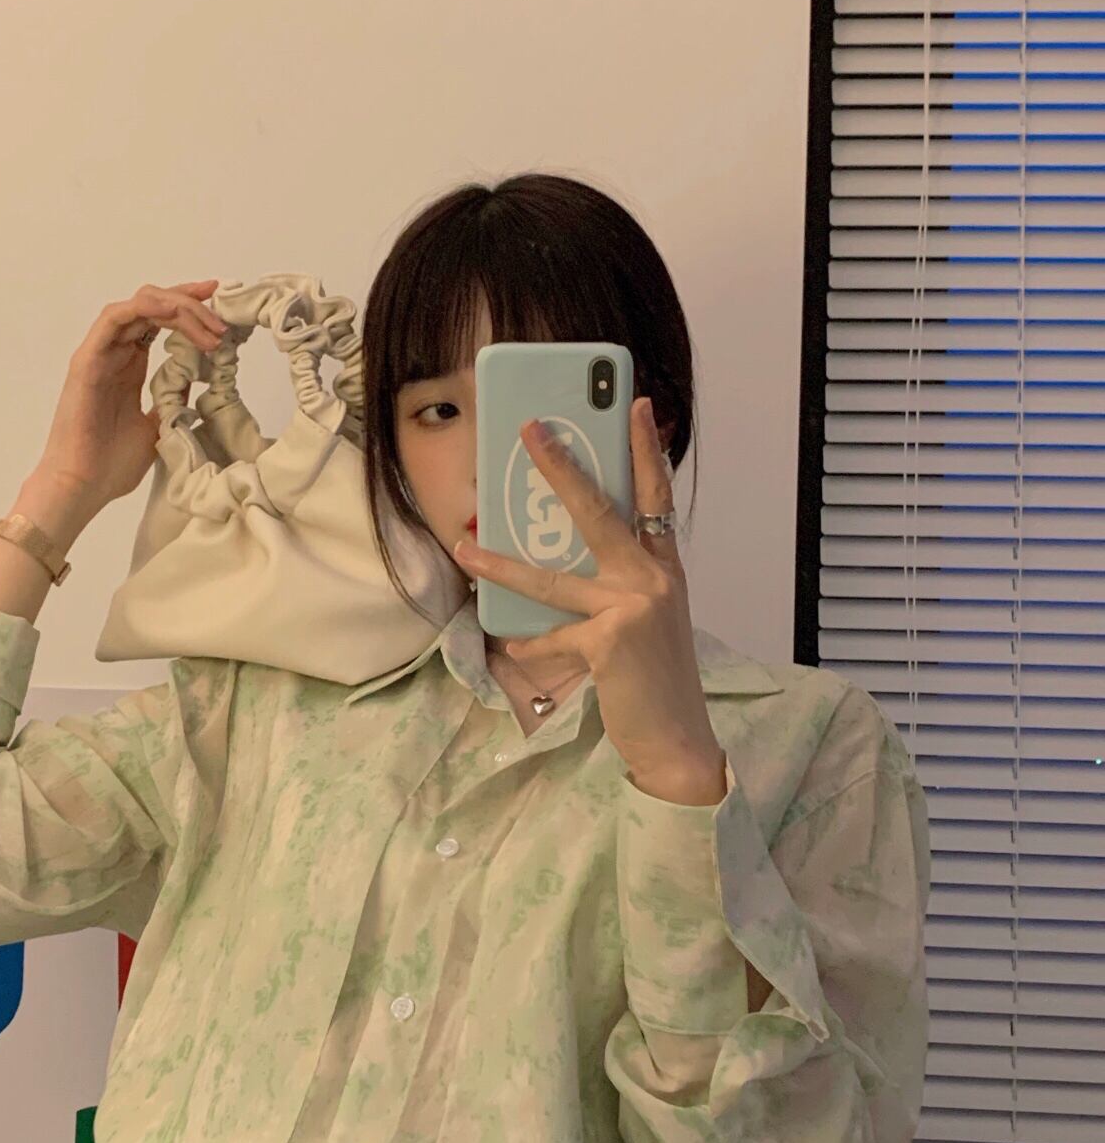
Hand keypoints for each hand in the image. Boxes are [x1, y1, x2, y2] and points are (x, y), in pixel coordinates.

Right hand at [37, 279, 229, 507]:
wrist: (83, 486)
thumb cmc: (111, 464)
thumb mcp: (158, 427)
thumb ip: (173, 400)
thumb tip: (197, 384)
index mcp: (129, 365)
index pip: (159, 319)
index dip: (189, 307)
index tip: (220, 307)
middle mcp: (114, 352)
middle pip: (152, 304)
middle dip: (190, 302)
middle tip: (221, 316)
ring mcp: (99, 353)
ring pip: (138, 305)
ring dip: (176, 306)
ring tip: (207, 323)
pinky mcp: (87, 361)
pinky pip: (113, 319)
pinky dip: (144, 309)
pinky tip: (173, 314)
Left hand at [451, 398, 724, 798]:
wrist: (677, 736)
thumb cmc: (654, 678)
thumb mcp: (647, 620)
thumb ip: (618, 586)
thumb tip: (558, 564)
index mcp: (662, 568)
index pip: (655, 496)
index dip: (646, 450)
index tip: (638, 406)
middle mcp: (652, 578)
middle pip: (598, 511)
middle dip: (560, 467)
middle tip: (531, 430)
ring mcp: (632, 607)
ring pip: (552, 577)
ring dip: (501, 564)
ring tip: (465, 549)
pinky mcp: (609, 641)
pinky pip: (551, 635)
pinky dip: (529, 643)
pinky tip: (512, 645)